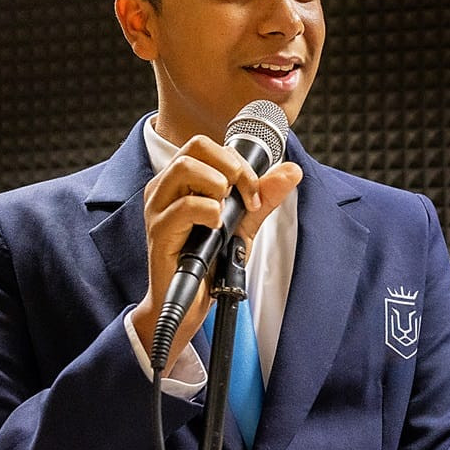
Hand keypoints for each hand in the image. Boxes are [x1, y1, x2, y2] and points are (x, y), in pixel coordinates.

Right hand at [130, 135, 301, 368]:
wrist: (191, 303)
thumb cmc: (210, 263)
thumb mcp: (243, 225)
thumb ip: (264, 197)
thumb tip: (292, 170)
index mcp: (180, 182)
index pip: (207, 146)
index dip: (238, 163)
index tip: (254, 194)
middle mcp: (164, 189)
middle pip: (196, 146)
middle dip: (232, 167)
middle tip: (246, 198)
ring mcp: (158, 209)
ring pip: (186, 167)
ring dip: (219, 185)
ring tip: (225, 214)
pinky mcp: (159, 232)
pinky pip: (185, 206)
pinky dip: (209, 212)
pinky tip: (216, 228)